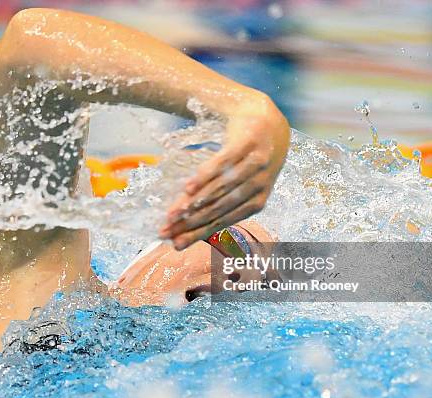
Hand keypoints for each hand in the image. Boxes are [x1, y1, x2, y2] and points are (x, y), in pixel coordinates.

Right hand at [159, 95, 289, 249]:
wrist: (265, 119)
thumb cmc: (247, 158)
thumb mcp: (240, 183)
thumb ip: (217, 203)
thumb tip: (184, 228)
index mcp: (257, 201)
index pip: (223, 221)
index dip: (198, 233)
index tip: (175, 244)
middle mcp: (259, 185)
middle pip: (219, 208)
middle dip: (190, 223)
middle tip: (166, 231)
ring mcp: (256, 163)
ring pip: (220, 188)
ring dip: (193, 203)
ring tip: (172, 214)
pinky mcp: (248, 142)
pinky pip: (223, 162)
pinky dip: (204, 176)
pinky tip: (188, 187)